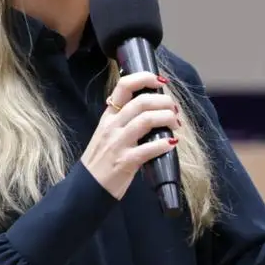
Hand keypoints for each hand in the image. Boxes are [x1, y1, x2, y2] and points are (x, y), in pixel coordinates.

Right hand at [80, 71, 180, 199]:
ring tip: (176, 124)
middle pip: (141, 101)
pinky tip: (172, 143)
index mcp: (108, 116)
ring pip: (146, 120)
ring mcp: (118, 143)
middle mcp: (112, 126)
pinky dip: (163, 144)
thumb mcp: (107, 132)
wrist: (88, 187)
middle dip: (164, 101)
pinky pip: (148, 149)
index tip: (160, 81)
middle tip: (174, 110)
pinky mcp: (125, 162)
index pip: (123, 86)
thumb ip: (123, 119)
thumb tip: (151, 107)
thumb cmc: (102, 159)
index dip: (144, 78)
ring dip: (167, 118)